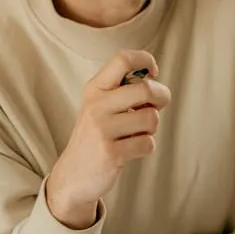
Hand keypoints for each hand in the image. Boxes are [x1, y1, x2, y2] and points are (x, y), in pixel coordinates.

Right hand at [47, 50, 171, 228]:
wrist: (73, 175)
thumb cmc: (97, 137)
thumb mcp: (101, 107)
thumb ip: (123, 92)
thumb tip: (156, 84)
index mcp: (94, 89)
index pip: (123, 59)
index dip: (145, 60)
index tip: (153, 72)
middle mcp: (96, 105)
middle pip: (146, 89)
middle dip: (161, 98)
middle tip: (156, 106)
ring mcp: (102, 129)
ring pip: (151, 118)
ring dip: (151, 128)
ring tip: (136, 133)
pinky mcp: (111, 153)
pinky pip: (147, 144)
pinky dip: (145, 147)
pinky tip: (130, 150)